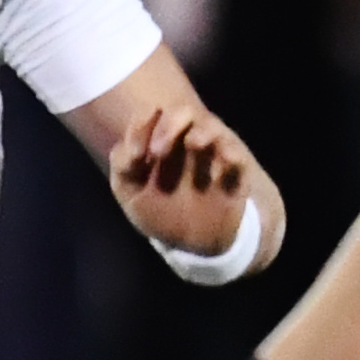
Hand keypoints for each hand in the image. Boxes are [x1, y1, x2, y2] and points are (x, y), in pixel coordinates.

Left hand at [106, 102, 260, 259]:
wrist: (191, 246)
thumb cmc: (158, 212)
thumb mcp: (129, 192)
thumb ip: (122, 164)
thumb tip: (133, 148)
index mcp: (160, 142)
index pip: (153, 115)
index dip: (144, 124)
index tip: (136, 155)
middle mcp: (186, 143)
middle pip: (184, 113)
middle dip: (170, 125)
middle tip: (158, 152)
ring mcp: (211, 157)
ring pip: (212, 127)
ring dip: (201, 133)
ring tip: (193, 145)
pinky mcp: (233, 175)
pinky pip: (237, 157)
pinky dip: (231, 155)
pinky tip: (221, 167)